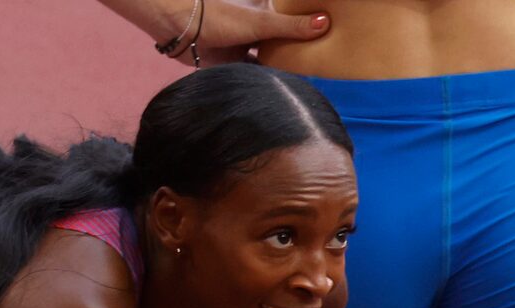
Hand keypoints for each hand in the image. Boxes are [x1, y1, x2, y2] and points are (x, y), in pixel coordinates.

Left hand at [152, 0, 329, 64]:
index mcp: (265, 10)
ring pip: (271, 57)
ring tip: (307, 81)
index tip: (331, 35)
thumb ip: (292, 26)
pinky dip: (266, 80)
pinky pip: (255, 72)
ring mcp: (246, 44)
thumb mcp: (262, 22)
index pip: (292, 17)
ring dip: (283, 67)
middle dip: (299, 50)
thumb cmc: (220, 17)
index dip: (309, 24)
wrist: (182, 31)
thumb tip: (326, 22)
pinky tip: (281, 90)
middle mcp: (257, 26)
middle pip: (284, 39)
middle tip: (324, 64)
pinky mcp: (234, 62)